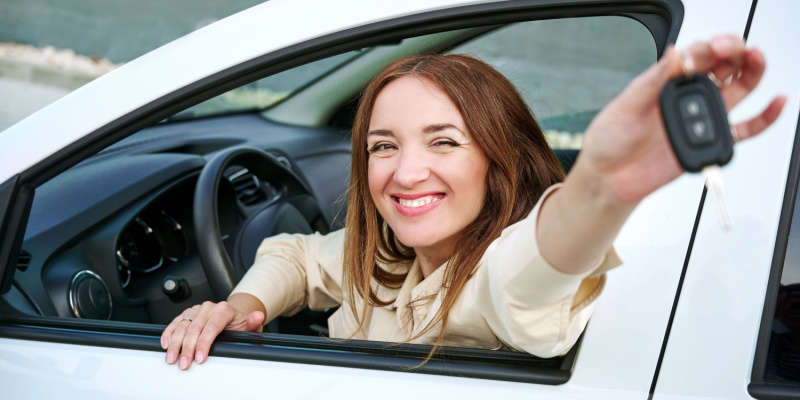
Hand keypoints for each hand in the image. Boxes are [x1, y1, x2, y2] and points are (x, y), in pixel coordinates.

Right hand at [161, 295, 265, 369]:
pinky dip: (169, 333)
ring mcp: (197, 309)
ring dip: (175, 344)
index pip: (211, 327)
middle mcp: (209, 307)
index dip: (204, 344)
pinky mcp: (187, 313)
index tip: (200, 358)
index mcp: (224, 309)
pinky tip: (165, 344)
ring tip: (172, 358)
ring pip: (182, 326)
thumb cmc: (240, 324)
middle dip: (187, 348)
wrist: (233, 316)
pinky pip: (175, 322)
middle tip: (184, 363)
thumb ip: (253, 323)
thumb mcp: (250, 326)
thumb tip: (258, 316)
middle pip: (195, 328)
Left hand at [578, 34, 785, 203]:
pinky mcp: (708, 141)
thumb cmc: (610, 138)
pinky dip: (764, 117)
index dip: (710, 46)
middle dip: (737, 51)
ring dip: (752, 72)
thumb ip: (652, 82)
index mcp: (666, 81)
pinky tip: (776, 104)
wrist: (608, 176)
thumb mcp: (625, 106)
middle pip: (724, 66)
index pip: (697, 55)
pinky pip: (744, 129)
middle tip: (742, 49)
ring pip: (738, 90)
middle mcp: (687, 96)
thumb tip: (674, 54)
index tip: (714, 48)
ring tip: (757, 60)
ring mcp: (700, 117)